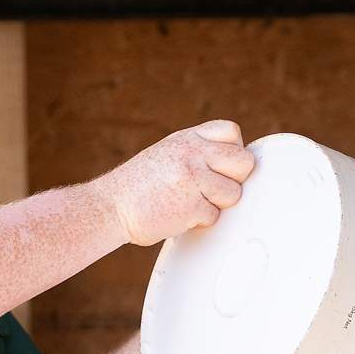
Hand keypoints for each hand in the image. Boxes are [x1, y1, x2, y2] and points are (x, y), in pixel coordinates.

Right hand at [100, 120, 255, 246]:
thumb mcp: (168, 153)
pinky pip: (214, 216)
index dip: (232, 151)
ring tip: (192, 203)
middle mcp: (192, 154)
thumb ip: (198, 152)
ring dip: (217, 204)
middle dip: (234, 179)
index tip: (219, 167)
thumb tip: (234, 163)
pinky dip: (200, 222)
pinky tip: (180, 215)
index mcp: (187, 138)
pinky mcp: (191, 207)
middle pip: (244, 162)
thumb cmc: (138, 185)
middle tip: (214, 189)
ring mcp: (193, 179)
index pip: (232, 132)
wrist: (110, 207)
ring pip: (234, 194)